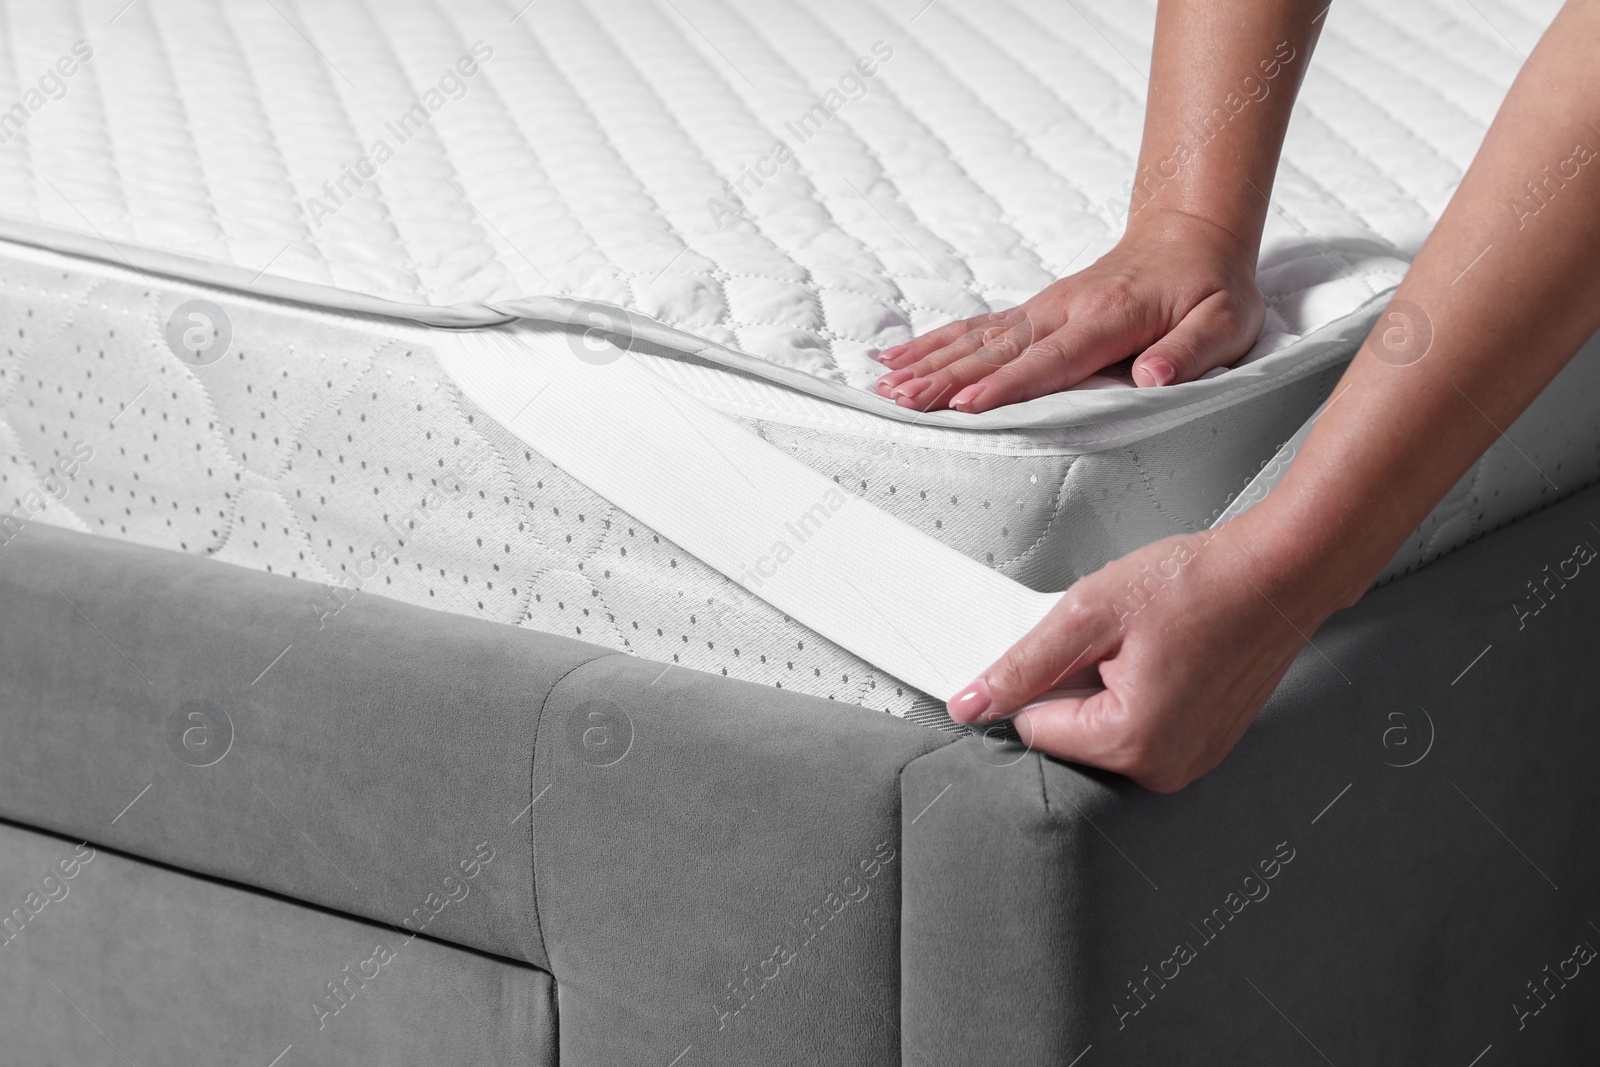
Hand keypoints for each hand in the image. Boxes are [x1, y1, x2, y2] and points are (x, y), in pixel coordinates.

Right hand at [873, 212, 1265, 412]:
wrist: (1191, 233)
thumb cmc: (1211, 288)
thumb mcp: (1227, 323)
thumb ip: (1190, 352)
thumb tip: (1152, 378)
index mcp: (1109, 319)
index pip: (1051, 360)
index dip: (1007, 385)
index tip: (967, 405)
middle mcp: (1064, 310)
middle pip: (996, 349)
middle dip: (946, 377)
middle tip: (904, 401)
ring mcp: (1042, 308)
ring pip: (976, 337)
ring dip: (929, 361)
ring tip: (887, 385)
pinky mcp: (1032, 312)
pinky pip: (975, 327)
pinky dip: (934, 341)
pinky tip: (897, 356)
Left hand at [945, 517, 1350, 791]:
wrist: (1280, 572)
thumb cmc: (1202, 584)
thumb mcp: (1089, 613)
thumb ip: (1022, 664)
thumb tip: (971, 703)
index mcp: (1131, 742)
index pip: (1035, 727)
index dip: (1044, 676)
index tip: (1078, 643)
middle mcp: (1163, 767)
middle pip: (1070, 733)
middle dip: (1079, 683)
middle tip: (1121, 639)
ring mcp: (1188, 762)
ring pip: (1104, 729)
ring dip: (1110, 686)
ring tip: (1150, 645)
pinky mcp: (1203, 747)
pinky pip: (1142, 726)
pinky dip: (1140, 692)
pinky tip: (1167, 656)